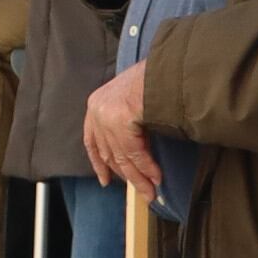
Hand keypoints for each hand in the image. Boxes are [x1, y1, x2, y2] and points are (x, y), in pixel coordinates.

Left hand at [80, 63, 160, 195]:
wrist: (165, 66)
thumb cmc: (155, 78)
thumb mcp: (131, 97)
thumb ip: (127, 118)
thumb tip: (137, 143)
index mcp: (97, 103)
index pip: (92, 141)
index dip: (98, 163)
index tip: (105, 179)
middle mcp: (98, 110)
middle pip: (110, 153)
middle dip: (126, 175)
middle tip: (140, 191)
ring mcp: (107, 116)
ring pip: (123, 158)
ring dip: (139, 177)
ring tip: (150, 191)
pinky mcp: (121, 121)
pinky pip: (136, 154)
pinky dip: (147, 168)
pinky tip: (156, 178)